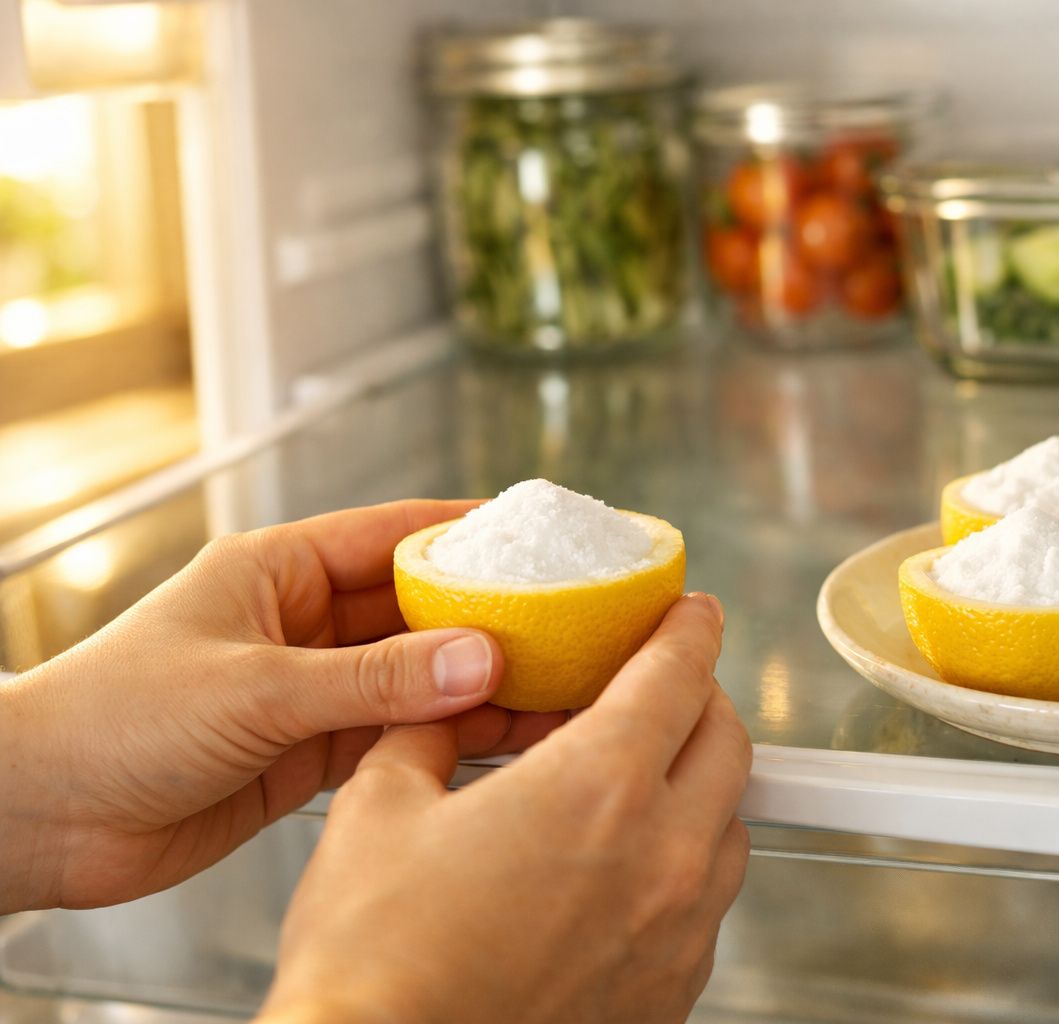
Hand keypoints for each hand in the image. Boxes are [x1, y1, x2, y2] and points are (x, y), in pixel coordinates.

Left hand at [0, 501, 563, 912]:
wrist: (42, 817)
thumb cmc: (110, 719)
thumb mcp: (256, 687)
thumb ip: (373, 679)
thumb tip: (478, 658)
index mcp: (280, 571)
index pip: (397, 533)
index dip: (473, 529)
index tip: (542, 533)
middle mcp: (303, 623)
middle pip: (419, 607)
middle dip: (491, 614)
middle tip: (570, 621)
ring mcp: (310, 689)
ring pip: (416, 675)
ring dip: (477, 682)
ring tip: (555, 684)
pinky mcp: (310, 751)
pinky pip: (396, 733)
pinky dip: (446, 737)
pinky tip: (499, 737)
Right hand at [259, 595, 751, 1023]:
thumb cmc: (376, 965)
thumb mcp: (378, 810)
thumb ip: (428, 734)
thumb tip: (446, 707)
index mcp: (598, 787)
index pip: (679, 674)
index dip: (688, 630)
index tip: (691, 614)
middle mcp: (662, 856)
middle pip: (726, 743)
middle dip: (701, 698)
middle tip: (663, 686)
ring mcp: (677, 932)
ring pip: (730, 827)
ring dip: (699, 787)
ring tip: (642, 781)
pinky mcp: (673, 993)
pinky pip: (707, 907)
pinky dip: (682, 867)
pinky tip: (624, 871)